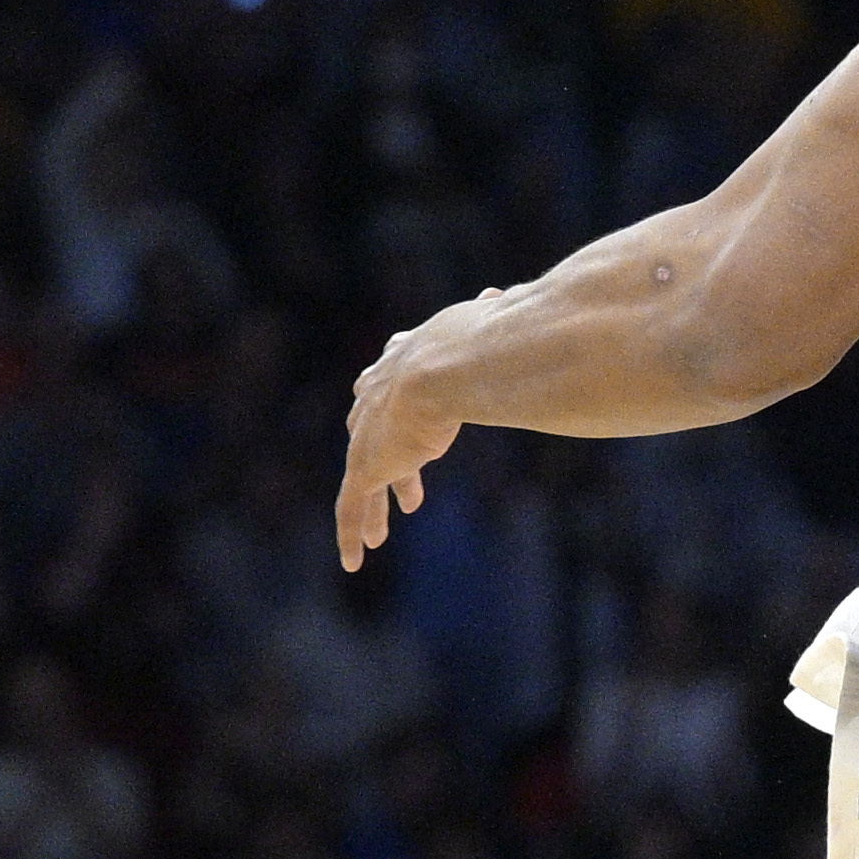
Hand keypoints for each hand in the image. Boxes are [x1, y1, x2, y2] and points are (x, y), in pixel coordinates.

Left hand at [333, 305, 497, 566]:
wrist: (454, 365)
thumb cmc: (484, 343)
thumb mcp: (490, 326)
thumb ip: (497, 317)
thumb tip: (507, 297)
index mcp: (404, 361)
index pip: (388, 386)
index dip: (397, 410)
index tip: (413, 434)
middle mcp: (378, 394)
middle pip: (371, 432)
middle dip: (386, 460)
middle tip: (403, 486)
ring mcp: (368, 431)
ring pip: (363, 476)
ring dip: (373, 506)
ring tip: (379, 536)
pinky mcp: (366, 465)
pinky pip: (351, 506)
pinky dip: (350, 533)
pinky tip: (353, 561)